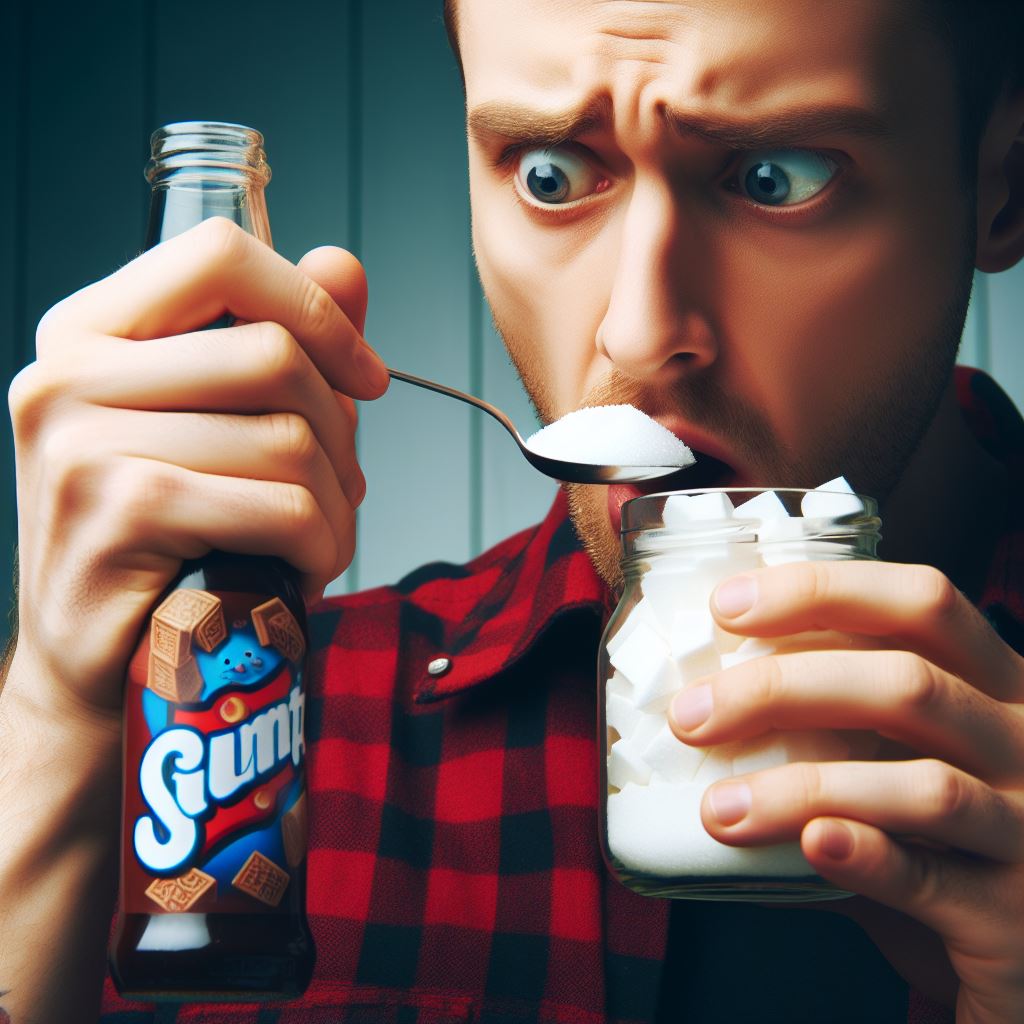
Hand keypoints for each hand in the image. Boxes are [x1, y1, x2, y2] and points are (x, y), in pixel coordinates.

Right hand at [6, 218, 387, 722]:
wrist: (93, 654)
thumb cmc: (168, 536)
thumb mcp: (219, 422)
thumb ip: (280, 336)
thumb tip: (342, 265)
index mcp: (90, 330)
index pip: (221, 256)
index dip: (315, 308)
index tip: (364, 375)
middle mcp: (68, 372)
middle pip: (274, 355)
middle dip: (339, 429)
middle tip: (339, 484)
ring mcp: (83, 441)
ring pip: (287, 437)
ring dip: (336, 499)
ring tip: (319, 535)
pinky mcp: (120, 511)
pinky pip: (281, 506)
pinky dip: (322, 542)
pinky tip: (302, 568)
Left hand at [668, 560, 1023, 1021]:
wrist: (1016, 966)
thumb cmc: (940, 849)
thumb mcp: (894, 769)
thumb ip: (824, 734)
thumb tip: (699, 702)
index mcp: (995, 688)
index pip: (922, 603)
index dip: (822, 591)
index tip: (726, 606)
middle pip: (908, 685)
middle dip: (781, 688)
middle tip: (691, 716)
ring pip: (922, 787)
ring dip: (801, 788)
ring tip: (719, 808)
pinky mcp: (1012, 916)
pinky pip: (934, 879)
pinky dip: (865, 857)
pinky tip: (807, 844)